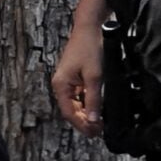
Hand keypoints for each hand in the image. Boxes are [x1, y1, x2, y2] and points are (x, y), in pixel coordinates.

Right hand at [51, 16, 104, 137]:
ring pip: (76, 104)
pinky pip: (79, 96)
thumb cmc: (89, 47)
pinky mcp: (75, 77)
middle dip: (84, 122)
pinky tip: (97, 108)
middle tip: (99, 131)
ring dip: (86, 114)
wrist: (90, 27)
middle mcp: (61, 84)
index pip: (69, 113)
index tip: (94, 133)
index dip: (81, 125)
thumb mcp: (94, 76)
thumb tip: (94, 120)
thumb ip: (94, 99)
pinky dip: (88, 104)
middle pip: (71, 110)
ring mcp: (67, 81)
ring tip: (99, 123)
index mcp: (61, 85)